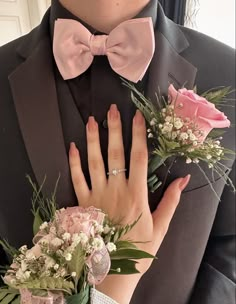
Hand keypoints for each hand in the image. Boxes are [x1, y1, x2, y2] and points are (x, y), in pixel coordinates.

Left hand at [69, 104, 189, 302]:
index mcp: (136, 194)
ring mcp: (97, 195)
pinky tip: (73, 147)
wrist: (113, 270)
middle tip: (112, 109)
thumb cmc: (139, 248)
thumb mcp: (161, 227)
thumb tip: (183, 179)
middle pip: (115, 153)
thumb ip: (171, 201)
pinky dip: (74, 162)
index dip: (138, 135)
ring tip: (92, 121)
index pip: (138, 157)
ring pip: (94, 162)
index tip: (137, 117)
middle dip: (114, 129)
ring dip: (92, 140)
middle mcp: (116, 190)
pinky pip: (76, 179)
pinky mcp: (83, 203)